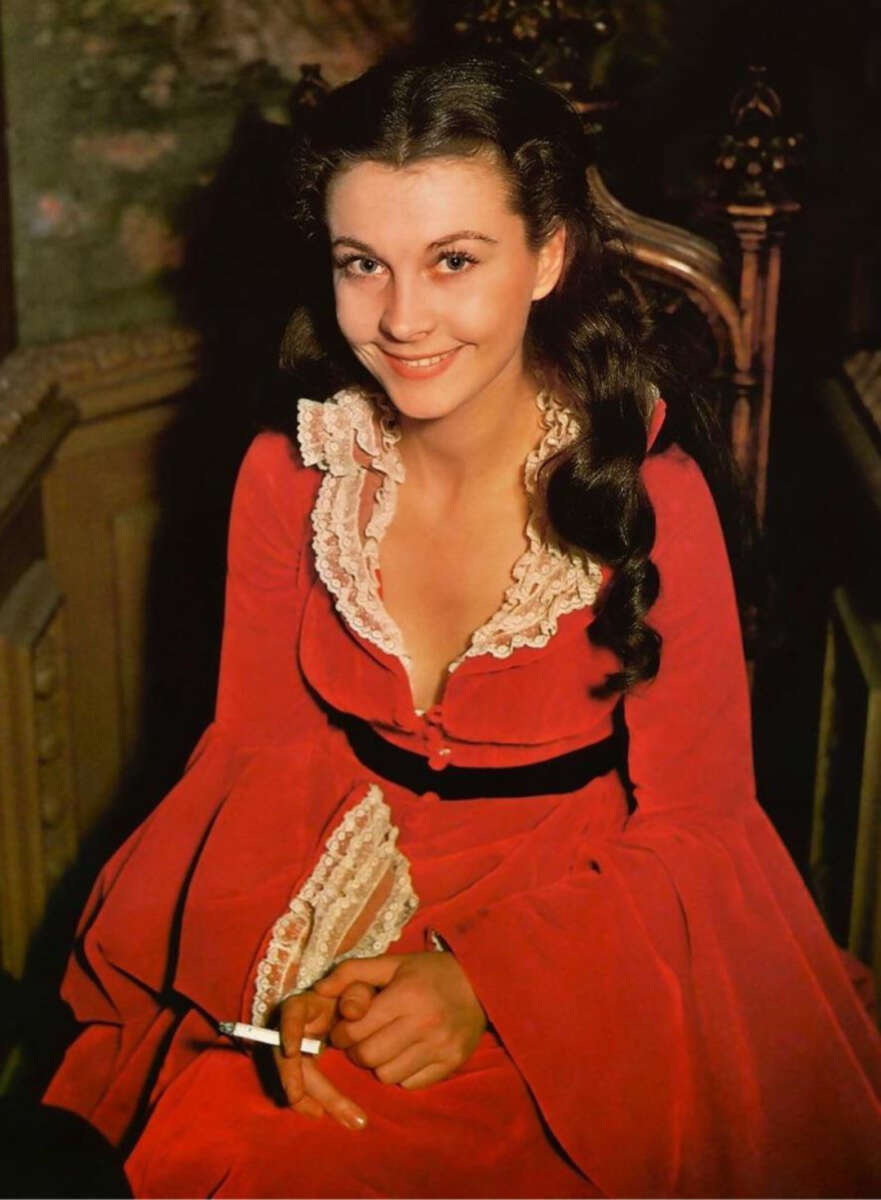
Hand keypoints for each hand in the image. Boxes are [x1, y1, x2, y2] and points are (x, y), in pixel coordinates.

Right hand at [273, 981, 375, 1128]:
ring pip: (294, 1076)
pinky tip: (329, 1114)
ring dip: (308, 1100)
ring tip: (334, 1117)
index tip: (291, 1051)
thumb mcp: (360, 985)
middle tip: (319, 1111)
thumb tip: (352, 1014)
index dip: (289, 1030)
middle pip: (288, 1056)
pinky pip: (303, 1085)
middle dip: (300, 1083)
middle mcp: (296, 1028)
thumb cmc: (356, 991)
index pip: (292, 1012)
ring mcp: (298, 1047)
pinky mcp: (305, 1064)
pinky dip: (312, 1101)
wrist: (357, 1003)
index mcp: (308, 1004)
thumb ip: (359, 994)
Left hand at [314, 952, 485, 1089]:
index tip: (346, 1026)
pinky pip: (410, 1084)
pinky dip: (402, 1073)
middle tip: (361, 1038)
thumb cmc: (430, 972)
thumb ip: (353, 973)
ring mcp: (440, 1047)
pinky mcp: (451, 1063)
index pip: (355, 1029)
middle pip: (368, 1056)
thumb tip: (317, 990)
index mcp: (406, 995)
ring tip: (385, 1045)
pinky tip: (407, 1053)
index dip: (342, 1031)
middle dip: (356, 1050)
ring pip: (387, 1075)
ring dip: (378, 1063)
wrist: (482, 983)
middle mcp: (424, 1023)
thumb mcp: (393, 963)